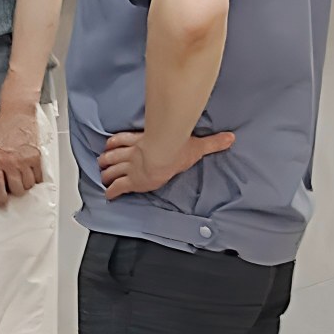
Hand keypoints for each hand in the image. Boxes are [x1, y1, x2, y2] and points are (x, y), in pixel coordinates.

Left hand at [0, 100, 46, 202]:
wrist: (16, 112)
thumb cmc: (1, 123)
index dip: (1, 198)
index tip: (3, 202)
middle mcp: (11, 163)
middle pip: (17, 189)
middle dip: (15, 192)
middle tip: (15, 191)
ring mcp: (24, 161)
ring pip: (28, 184)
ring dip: (26, 186)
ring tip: (23, 183)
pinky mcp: (36, 156)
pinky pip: (39, 175)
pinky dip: (37, 178)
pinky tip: (34, 177)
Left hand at [95, 125, 231, 199]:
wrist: (164, 155)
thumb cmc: (177, 148)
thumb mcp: (196, 144)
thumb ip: (212, 142)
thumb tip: (231, 137)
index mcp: (144, 143)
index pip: (124, 141)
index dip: (115, 144)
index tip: (110, 146)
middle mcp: (133, 154)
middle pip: (113, 156)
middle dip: (106, 161)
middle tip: (101, 165)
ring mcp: (130, 167)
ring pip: (111, 170)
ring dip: (105, 174)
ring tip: (103, 177)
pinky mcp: (130, 181)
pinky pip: (117, 187)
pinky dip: (111, 192)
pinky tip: (109, 196)